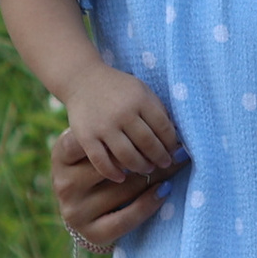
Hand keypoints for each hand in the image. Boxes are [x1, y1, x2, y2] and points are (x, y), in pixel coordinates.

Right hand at [50, 123, 180, 248]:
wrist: (88, 209)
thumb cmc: (97, 164)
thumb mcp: (97, 145)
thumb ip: (115, 133)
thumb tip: (161, 122)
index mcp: (61, 155)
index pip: (91, 137)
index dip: (124, 133)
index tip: (151, 126)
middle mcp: (63, 183)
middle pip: (114, 163)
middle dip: (147, 154)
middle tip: (176, 147)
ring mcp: (74, 210)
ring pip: (123, 188)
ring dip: (155, 176)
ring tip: (177, 163)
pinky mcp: (90, 232)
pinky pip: (125, 218)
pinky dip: (148, 204)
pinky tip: (165, 190)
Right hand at [60, 63, 179, 184]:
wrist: (82, 79)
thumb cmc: (118, 88)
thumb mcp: (141, 90)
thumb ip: (157, 109)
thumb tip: (174, 134)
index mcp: (140, 99)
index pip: (163, 127)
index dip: (171, 142)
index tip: (174, 151)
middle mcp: (122, 113)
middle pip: (147, 143)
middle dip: (159, 157)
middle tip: (164, 164)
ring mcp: (103, 126)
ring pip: (127, 156)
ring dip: (140, 166)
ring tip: (147, 168)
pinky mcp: (86, 137)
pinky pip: (101, 161)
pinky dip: (112, 173)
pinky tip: (121, 177)